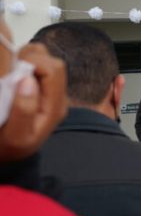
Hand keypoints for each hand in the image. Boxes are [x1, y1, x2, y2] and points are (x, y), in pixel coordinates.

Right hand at [0, 44, 67, 161]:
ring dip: (24, 60)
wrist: (8, 156)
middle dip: (28, 59)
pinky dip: (21, 64)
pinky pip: (34, 67)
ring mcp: (49, 93)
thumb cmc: (9, 147)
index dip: (32, 62)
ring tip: (9, 75)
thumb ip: (23, 109)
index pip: (53, 70)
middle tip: (8, 73)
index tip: (11, 72)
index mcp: (56, 106)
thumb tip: (28, 79)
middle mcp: (58, 97)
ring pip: (43, 60)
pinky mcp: (39, 90)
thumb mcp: (16, 135)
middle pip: (51, 61)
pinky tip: (11, 78)